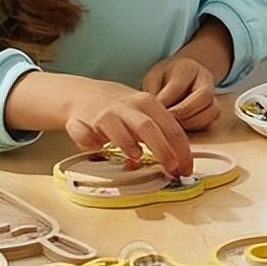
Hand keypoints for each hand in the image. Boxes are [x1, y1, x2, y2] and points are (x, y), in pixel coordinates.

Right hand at [60, 79, 194, 176]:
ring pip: (136, 127)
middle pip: (154, 128)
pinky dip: (119, 142)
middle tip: (173, 170)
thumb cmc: (114, 108)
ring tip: (141, 160)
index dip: (182, 150)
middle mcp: (134, 105)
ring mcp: (115, 111)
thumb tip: (175, 161)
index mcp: (149, 104)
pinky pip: (110, 131)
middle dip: (166, 151)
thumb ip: (155, 133)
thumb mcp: (138, 114)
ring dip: (141, 145)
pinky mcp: (96, 119)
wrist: (80, 94)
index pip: (173, 127)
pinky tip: (122, 153)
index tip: (186, 169)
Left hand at [142, 56, 220, 131]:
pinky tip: (181, 130)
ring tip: (173, 128)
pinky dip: (196, 128)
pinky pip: (211, 122)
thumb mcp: (153, 79)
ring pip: (212, 111)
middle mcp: (206, 79)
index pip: (179, 85)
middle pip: (203, 97)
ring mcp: (214, 95)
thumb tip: (153, 112)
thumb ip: (153, 92)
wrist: (179, 78)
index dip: (166, 101)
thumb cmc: (163, 79)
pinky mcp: (214, 110)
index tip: (154, 111)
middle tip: (165, 123)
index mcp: (188, 68)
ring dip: (191, 123)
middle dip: (182, 113)